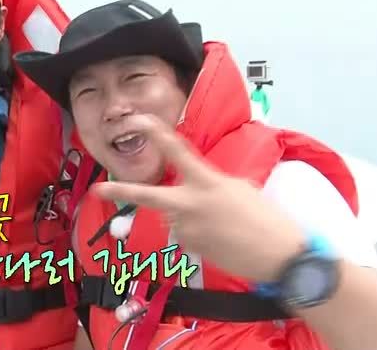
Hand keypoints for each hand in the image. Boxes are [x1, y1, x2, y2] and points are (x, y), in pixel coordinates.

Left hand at [91, 114, 305, 282]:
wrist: (278, 255)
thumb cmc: (266, 217)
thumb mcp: (240, 188)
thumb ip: (211, 183)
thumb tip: (197, 188)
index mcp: (207, 182)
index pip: (177, 152)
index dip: (157, 133)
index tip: (140, 121)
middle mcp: (191, 205)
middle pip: (148, 196)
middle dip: (121, 191)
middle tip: (98, 189)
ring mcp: (188, 229)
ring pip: (174, 216)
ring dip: (188, 215)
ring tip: (222, 223)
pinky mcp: (191, 248)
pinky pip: (186, 233)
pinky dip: (197, 231)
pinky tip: (221, 236)